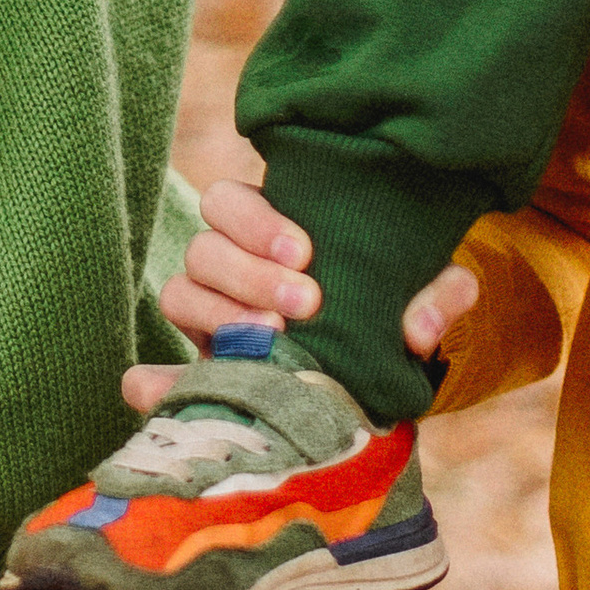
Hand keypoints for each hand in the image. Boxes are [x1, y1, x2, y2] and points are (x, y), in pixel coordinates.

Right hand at [121, 181, 478, 411]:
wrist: (388, 366)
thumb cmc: (398, 306)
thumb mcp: (427, 291)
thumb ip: (438, 295)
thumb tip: (416, 329)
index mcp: (271, 228)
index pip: (229, 200)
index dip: (256, 222)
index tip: (306, 254)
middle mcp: (230, 265)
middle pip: (203, 247)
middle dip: (249, 273)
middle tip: (304, 305)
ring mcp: (212, 316)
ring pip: (180, 293)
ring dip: (218, 316)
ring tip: (272, 341)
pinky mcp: (207, 369)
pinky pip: (162, 373)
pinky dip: (155, 381)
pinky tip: (150, 389)